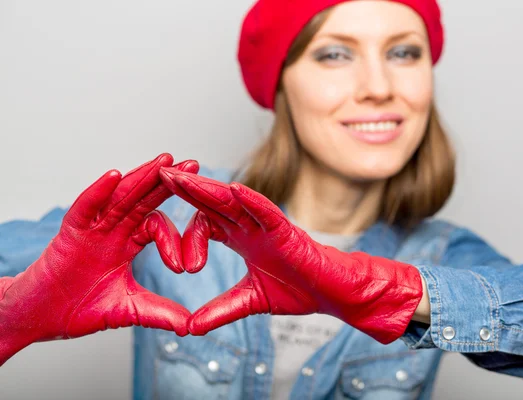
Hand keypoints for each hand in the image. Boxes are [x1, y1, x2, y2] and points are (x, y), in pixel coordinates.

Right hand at [0, 154, 198, 365]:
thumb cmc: (78, 309)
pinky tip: (115, 176)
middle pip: (143, 199)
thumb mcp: (127, 311)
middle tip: (194, 165)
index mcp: (127, 244)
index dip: (175, 237)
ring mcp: (92, 228)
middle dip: (167, 182)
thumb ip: (158, 313)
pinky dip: (99, 191)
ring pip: (120, 196)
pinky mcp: (70, 232)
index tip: (190, 266)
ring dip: (142, 177)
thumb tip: (190, 326)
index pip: (156, 226)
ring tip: (165, 161)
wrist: (39, 318)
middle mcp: (112, 230)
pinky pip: (85, 207)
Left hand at [160, 168, 423, 343]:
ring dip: (209, 189)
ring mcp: (268, 226)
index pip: (207, 223)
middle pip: (214, 203)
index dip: (186, 231)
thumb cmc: (297, 292)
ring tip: (183, 178)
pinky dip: (252, 201)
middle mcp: (251, 227)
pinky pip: (267, 212)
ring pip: (234, 202)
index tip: (176, 262)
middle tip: (160, 174)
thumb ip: (220, 311)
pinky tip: (233, 190)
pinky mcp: (286, 230)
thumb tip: (190, 328)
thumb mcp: (249, 301)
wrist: (330, 294)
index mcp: (242, 239)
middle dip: (188, 190)